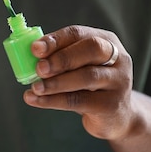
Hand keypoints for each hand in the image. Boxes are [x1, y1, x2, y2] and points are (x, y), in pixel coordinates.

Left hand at [24, 25, 137, 140]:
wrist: (116, 117)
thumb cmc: (90, 86)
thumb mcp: (79, 67)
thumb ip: (59, 58)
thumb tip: (31, 54)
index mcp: (107, 41)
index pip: (80, 33)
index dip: (56, 39)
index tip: (35, 48)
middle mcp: (118, 58)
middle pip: (92, 49)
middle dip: (62, 58)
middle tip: (39, 68)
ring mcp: (119, 82)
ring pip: (86, 77)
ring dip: (56, 82)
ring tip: (35, 87)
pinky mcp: (111, 105)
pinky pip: (80, 101)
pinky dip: (54, 101)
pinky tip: (37, 101)